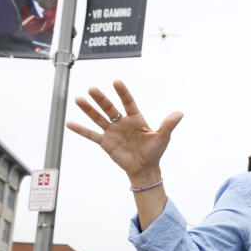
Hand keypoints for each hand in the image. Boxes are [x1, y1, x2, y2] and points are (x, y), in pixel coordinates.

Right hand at [66, 80, 182, 185]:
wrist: (146, 168)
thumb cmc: (155, 152)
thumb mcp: (163, 137)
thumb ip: (168, 124)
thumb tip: (180, 113)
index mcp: (136, 119)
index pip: (128, 102)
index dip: (123, 92)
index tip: (116, 81)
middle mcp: (122, 122)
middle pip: (110, 108)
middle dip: (101, 99)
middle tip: (92, 89)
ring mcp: (112, 131)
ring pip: (98, 118)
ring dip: (88, 109)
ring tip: (78, 99)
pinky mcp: (105, 143)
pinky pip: (91, 135)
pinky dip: (80, 129)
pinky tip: (69, 123)